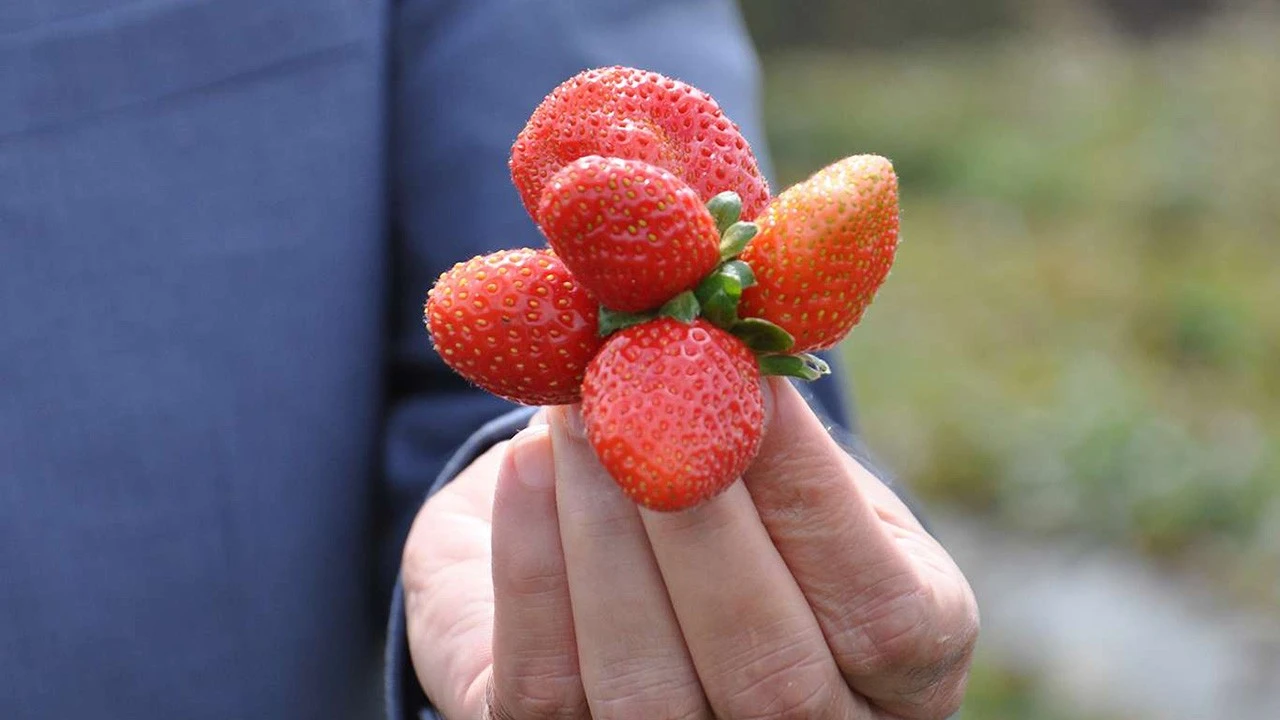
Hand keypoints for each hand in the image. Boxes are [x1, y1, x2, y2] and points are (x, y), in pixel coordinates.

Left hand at [402, 379, 977, 718]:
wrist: (616, 543)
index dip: (809, 495)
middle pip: (769, 672)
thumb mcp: (784, 458)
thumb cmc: (729, 489)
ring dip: (604, 536)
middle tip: (646, 393)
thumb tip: (732, 338)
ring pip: (649, 690)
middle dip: (697, 520)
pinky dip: (532, 569)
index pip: (880, 610)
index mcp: (908, 664)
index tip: (748, 378)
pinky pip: (546, 688)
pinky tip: (525, 467)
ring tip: (575, 413)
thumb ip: (773, 425)